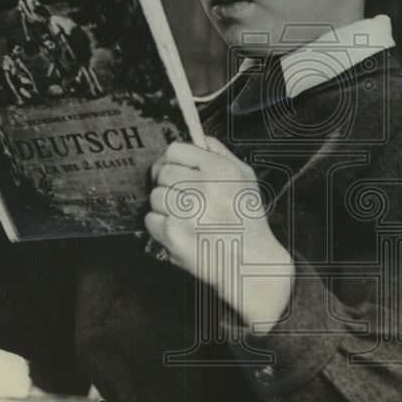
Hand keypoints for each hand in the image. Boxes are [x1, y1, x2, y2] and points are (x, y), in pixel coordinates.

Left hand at [145, 137, 293, 328]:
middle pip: (162, 172)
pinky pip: (151, 219)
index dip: (172, 160)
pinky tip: (179, 229)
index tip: (174, 168)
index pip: (175, 150)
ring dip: (165, 205)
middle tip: (182, 196)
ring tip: (184, 215)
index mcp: (219, 169)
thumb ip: (220, 152)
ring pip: (155, 196)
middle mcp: (202, 188)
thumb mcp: (245, 176)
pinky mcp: (173, 234)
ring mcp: (185, 212)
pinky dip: (161, 225)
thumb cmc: (248, 220)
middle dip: (169, 183)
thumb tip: (196, 139)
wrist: (251, 261)